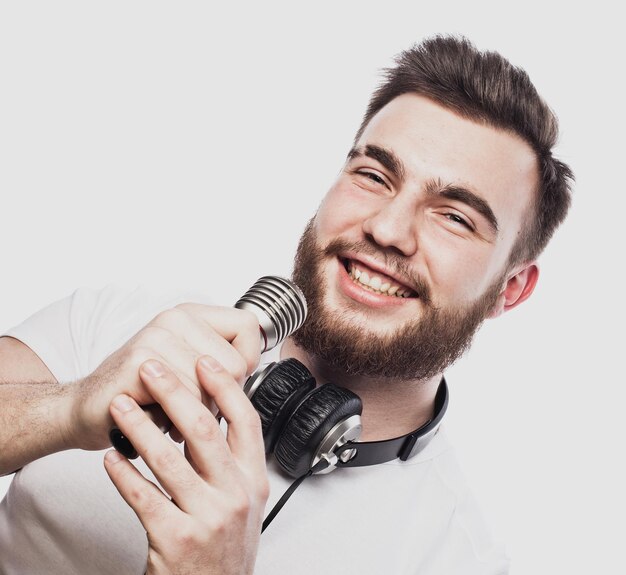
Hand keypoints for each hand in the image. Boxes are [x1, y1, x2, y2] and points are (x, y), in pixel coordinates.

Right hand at [67, 304, 260, 450]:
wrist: (90, 410)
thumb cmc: (145, 393)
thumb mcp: (191, 368)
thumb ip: (224, 359)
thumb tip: (260, 357)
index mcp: (193, 315)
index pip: (249, 328)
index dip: (246, 362)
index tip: (223, 381)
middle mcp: (175, 317)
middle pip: (236, 364)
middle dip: (220, 397)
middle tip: (192, 404)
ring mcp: (155, 336)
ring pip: (211, 386)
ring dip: (196, 413)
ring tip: (172, 411)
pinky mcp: (139, 362)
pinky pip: (185, 398)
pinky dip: (175, 419)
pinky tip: (157, 416)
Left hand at [103, 356, 268, 574]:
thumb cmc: (224, 544)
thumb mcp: (242, 500)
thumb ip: (230, 460)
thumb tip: (211, 412)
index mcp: (253, 479)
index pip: (245, 420)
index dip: (225, 386)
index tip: (204, 360)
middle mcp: (235, 495)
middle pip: (203, 430)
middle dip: (174, 392)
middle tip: (151, 369)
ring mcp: (207, 518)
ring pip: (168, 460)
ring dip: (139, 427)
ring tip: (120, 407)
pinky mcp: (175, 540)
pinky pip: (143, 497)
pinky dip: (123, 473)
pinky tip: (111, 458)